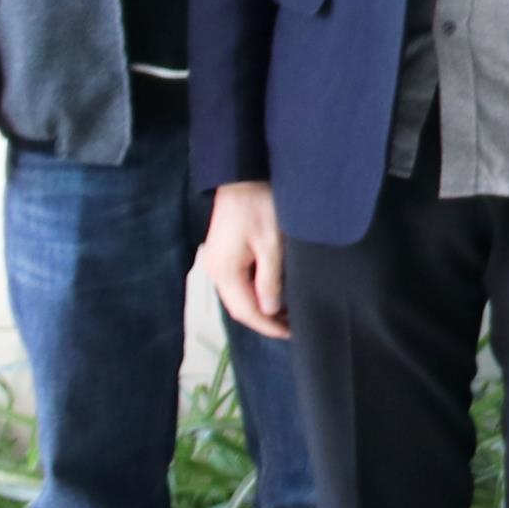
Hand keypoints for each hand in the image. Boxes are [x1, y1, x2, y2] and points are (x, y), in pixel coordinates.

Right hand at [202, 180, 287, 337]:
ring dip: (261, 306)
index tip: (291, 333)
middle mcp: (215, 270)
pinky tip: (273, 291)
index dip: (268, 326)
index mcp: (224, 271)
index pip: (246, 311)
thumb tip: (270, 311)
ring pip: (239, 295)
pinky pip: (238, 281)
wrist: (242, 174)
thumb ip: (270, 280)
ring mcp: (216, 261)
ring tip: (287, 312)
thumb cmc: (258, 204)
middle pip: (240, 306)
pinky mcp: (223, 253)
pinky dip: (256, 290)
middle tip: (293, 325)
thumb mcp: (272, 244)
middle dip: (266, 319)